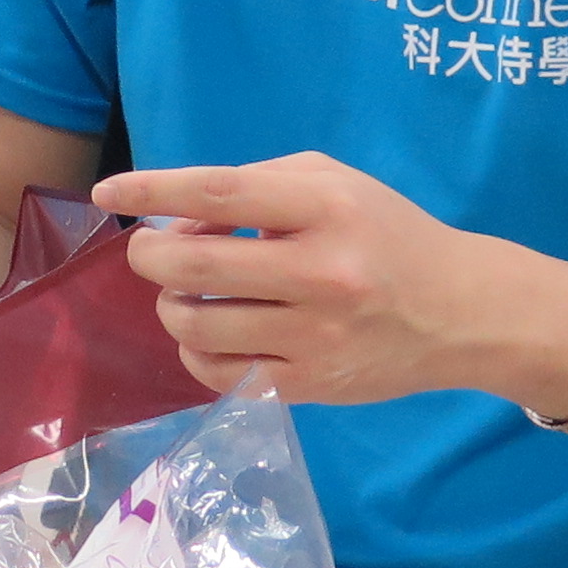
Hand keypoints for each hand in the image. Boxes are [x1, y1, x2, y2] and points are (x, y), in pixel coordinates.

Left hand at [99, 153, 567, 412]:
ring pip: (196, 327)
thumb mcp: (332, 182)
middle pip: (193, 268)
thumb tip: (177, 222)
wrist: (459, 311)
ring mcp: (315, 337)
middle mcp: (322, 273)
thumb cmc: (384, 233)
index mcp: (326, 209)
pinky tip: (214, 331)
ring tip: (190, 292)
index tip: (107, 193)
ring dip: (172, 306)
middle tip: (152, 252)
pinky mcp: (310, 385)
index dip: (152, 191)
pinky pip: (218, 374)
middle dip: (151, 257)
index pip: (218, 195)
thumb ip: (253, 188)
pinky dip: (196, 352)